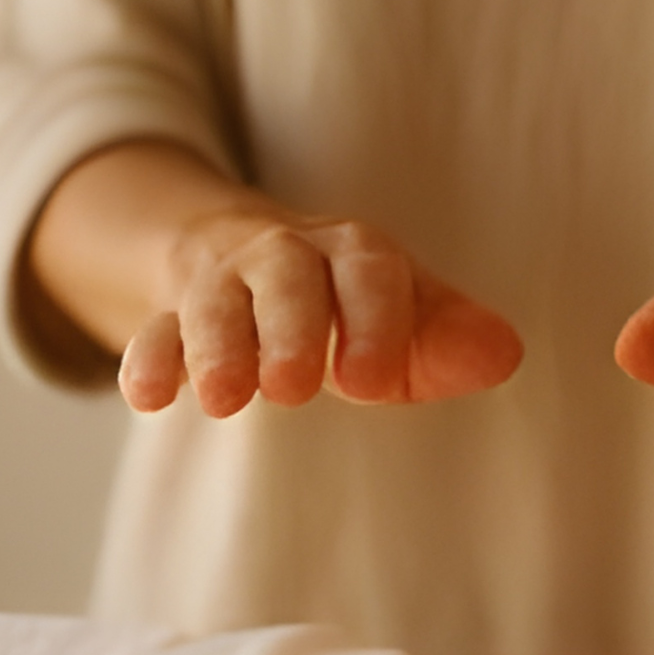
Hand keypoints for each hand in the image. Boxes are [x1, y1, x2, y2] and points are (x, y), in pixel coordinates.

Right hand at [121, 209, 522, 416]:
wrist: (248, 255)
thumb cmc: (349, 304)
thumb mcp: (405, 313)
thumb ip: (450, 338)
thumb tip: (505, 355)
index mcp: (355, 253)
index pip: (370, 271)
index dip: (374, 323)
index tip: (371, 383)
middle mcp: (287, 256)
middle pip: (285, 277)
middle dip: (288, 329)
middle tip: (293, 390)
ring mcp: (224, 283)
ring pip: (215, 303)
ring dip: (216, 348)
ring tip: (223, 402)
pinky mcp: (173, 315)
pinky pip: (154, 331)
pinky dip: (149, 360)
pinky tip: (151, 398)